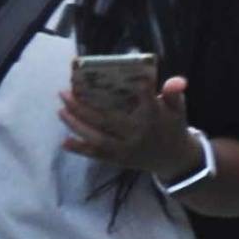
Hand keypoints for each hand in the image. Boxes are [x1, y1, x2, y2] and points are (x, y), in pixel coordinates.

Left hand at [57, 66, 192, 178]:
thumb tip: (178, 81)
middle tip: (65, 92)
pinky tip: (64, 141)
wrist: (174, 159)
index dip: (142, 91)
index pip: (148, 102)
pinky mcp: (120, 160)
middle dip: (84, 107)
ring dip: (77, 125)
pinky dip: (81, 150)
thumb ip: (174, 94)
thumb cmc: (172, 126)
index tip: (130, 78)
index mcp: (154, 118)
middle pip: (108, 120)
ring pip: (98, 139)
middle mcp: (137, 135)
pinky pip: (98, 156)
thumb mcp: (178, 108)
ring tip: (61, 110)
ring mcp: (127, 149)